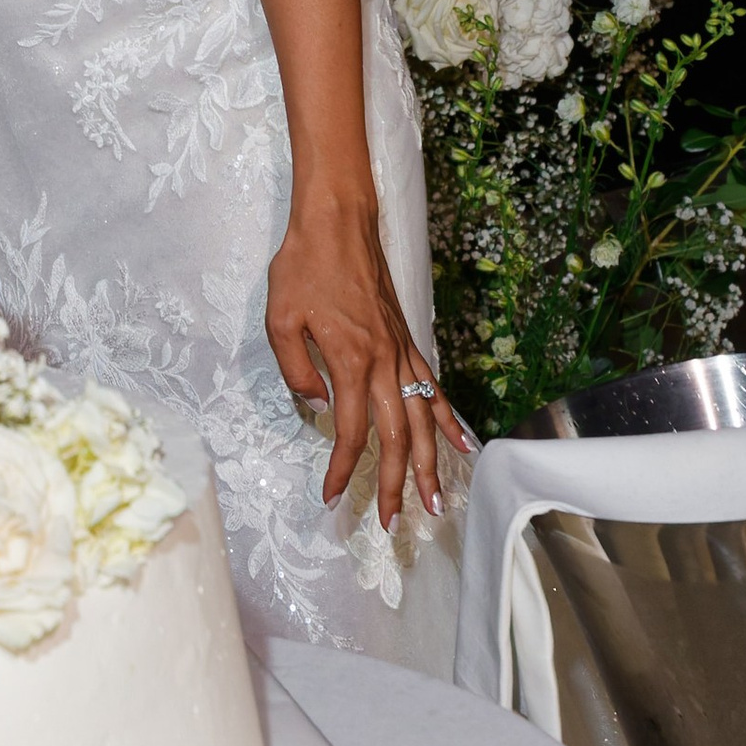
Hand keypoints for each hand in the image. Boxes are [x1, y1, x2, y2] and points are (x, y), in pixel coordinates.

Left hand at [264, 187, 472, 525]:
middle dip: (394, 485)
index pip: (352, 432)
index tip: (330, 496)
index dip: (341, 468)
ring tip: (435, 504)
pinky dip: (449, 420)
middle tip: (390, 524)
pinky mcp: (408, 341)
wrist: (337, 221)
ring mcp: (402, 352)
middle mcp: (385, 362)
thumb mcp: (280, 318)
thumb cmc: (303, 266)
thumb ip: (295, 369)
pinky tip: (465, 446)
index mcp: (352, 361)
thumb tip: (314, 407)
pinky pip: (434, 388)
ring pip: (422, 421)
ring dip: (428, 465)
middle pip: (396, 438)